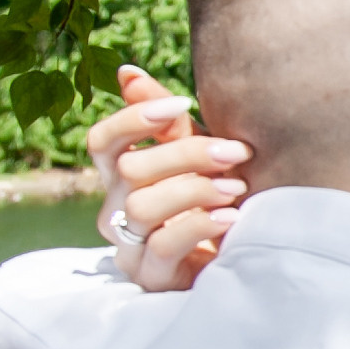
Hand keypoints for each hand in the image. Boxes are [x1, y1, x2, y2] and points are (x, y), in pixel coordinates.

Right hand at [86, 66, 249, 291]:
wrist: (246, 262)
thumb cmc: (219, 204)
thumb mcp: (198, 159)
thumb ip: (166, 123)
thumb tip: (126, 72)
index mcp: (122, 177)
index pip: (102, 142)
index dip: (133, 119)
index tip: (182, 103)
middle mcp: (117, 210)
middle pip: (129, 170)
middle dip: (186, 155)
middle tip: (235, 152)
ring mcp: (131, 246)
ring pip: (142, 206)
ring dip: (194, 190)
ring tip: (236, 187)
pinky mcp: (152, 276)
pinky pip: (163, 245)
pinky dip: (199, 225)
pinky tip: (232, 217)